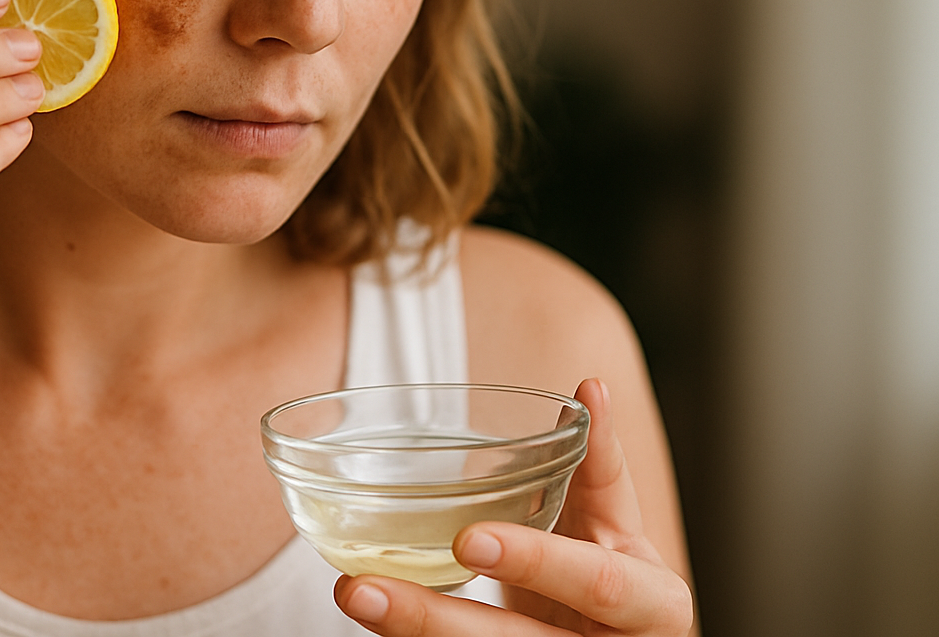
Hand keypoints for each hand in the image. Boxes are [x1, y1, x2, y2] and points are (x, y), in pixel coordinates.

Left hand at [334, 378, 693, 635]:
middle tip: (363, 588)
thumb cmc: (610, 576)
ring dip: (409, 628)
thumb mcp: (615, 528)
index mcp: (651, 605)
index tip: (469, 538)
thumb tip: (592, 390)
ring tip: (351, 593)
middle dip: (437, 617)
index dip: (537, 562)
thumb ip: (600, 467)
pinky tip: (372, 612)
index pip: (598, 584)